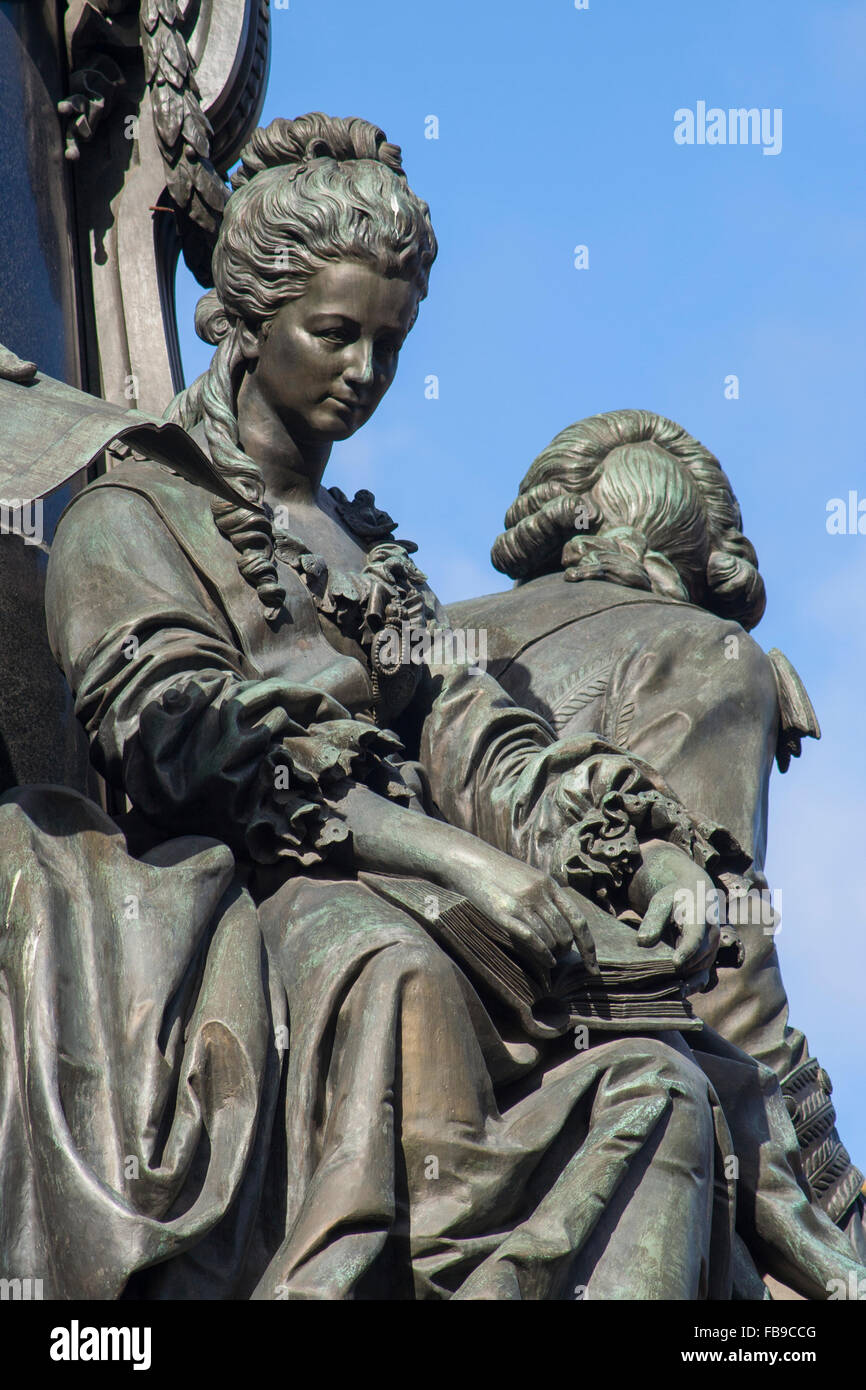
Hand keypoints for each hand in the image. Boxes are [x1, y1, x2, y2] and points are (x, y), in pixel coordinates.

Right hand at [443, 841, 598, 978]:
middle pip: (565, 933)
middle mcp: (539, 894)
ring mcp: (522, 903)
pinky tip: (546, 962)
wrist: (471, 861)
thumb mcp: (530, 878)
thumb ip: (547, 897)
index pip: (578, 920)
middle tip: (560, 957)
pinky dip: (542, 954)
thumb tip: (562, 928)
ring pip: (549, 938)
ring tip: (551, 959)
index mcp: (549, 885)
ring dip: (553, 954)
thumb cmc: (500, 873)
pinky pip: (531, 939)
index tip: (593, 965)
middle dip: (566, 950)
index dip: (588, 946)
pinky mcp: (504, 913)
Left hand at [628, 839, 720, 987]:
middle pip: (699, 957)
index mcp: (701, 916)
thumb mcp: (662, 901)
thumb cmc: (676, 897)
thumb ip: (653, 919)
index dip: (687, 950)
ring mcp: (712, 948)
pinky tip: (675, 993)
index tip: (675, 963)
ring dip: (685, 980)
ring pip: (701, 970)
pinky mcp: (708, 959)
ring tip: (662, 991)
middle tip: (658, 983)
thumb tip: (642, 942)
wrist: (697, 893)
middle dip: (682, 969)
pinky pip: (702, 977)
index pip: (696, 936)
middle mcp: (712, 934)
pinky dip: (690, 986)